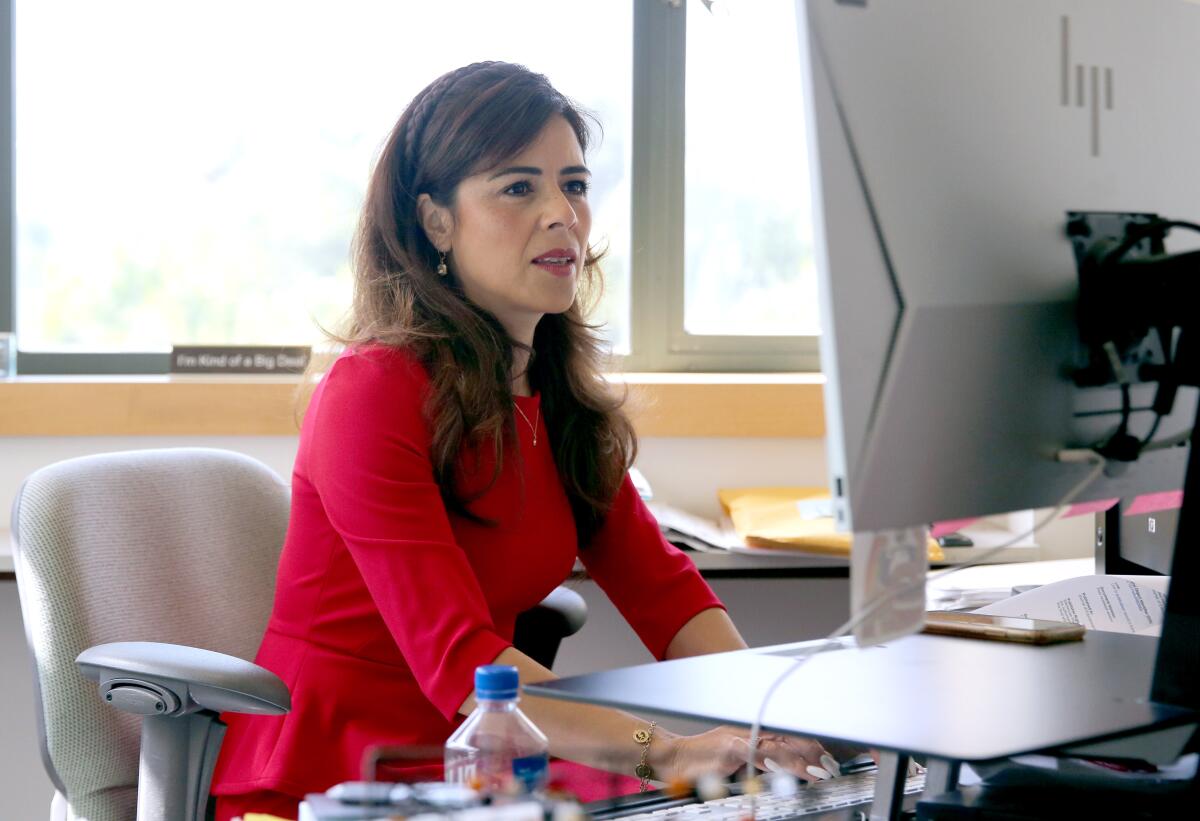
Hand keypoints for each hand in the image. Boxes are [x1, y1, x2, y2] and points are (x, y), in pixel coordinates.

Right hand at [652, 726, 837, 783]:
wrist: (674, 757)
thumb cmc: (704, 759)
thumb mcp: (738, 758)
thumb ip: (762, 759)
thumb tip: (788, 768)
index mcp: (754, 730)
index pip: (789, 733)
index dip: (812, 745)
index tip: (827, 759)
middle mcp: (750, 729)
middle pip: (790, 736)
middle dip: (814, 752)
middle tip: (830, 767)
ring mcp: (742, 736)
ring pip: (780, 743)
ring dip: (802, 759)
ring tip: (819, 771)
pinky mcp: (731, 747)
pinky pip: (759, 752)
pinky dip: (777, 762)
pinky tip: (789, 769)